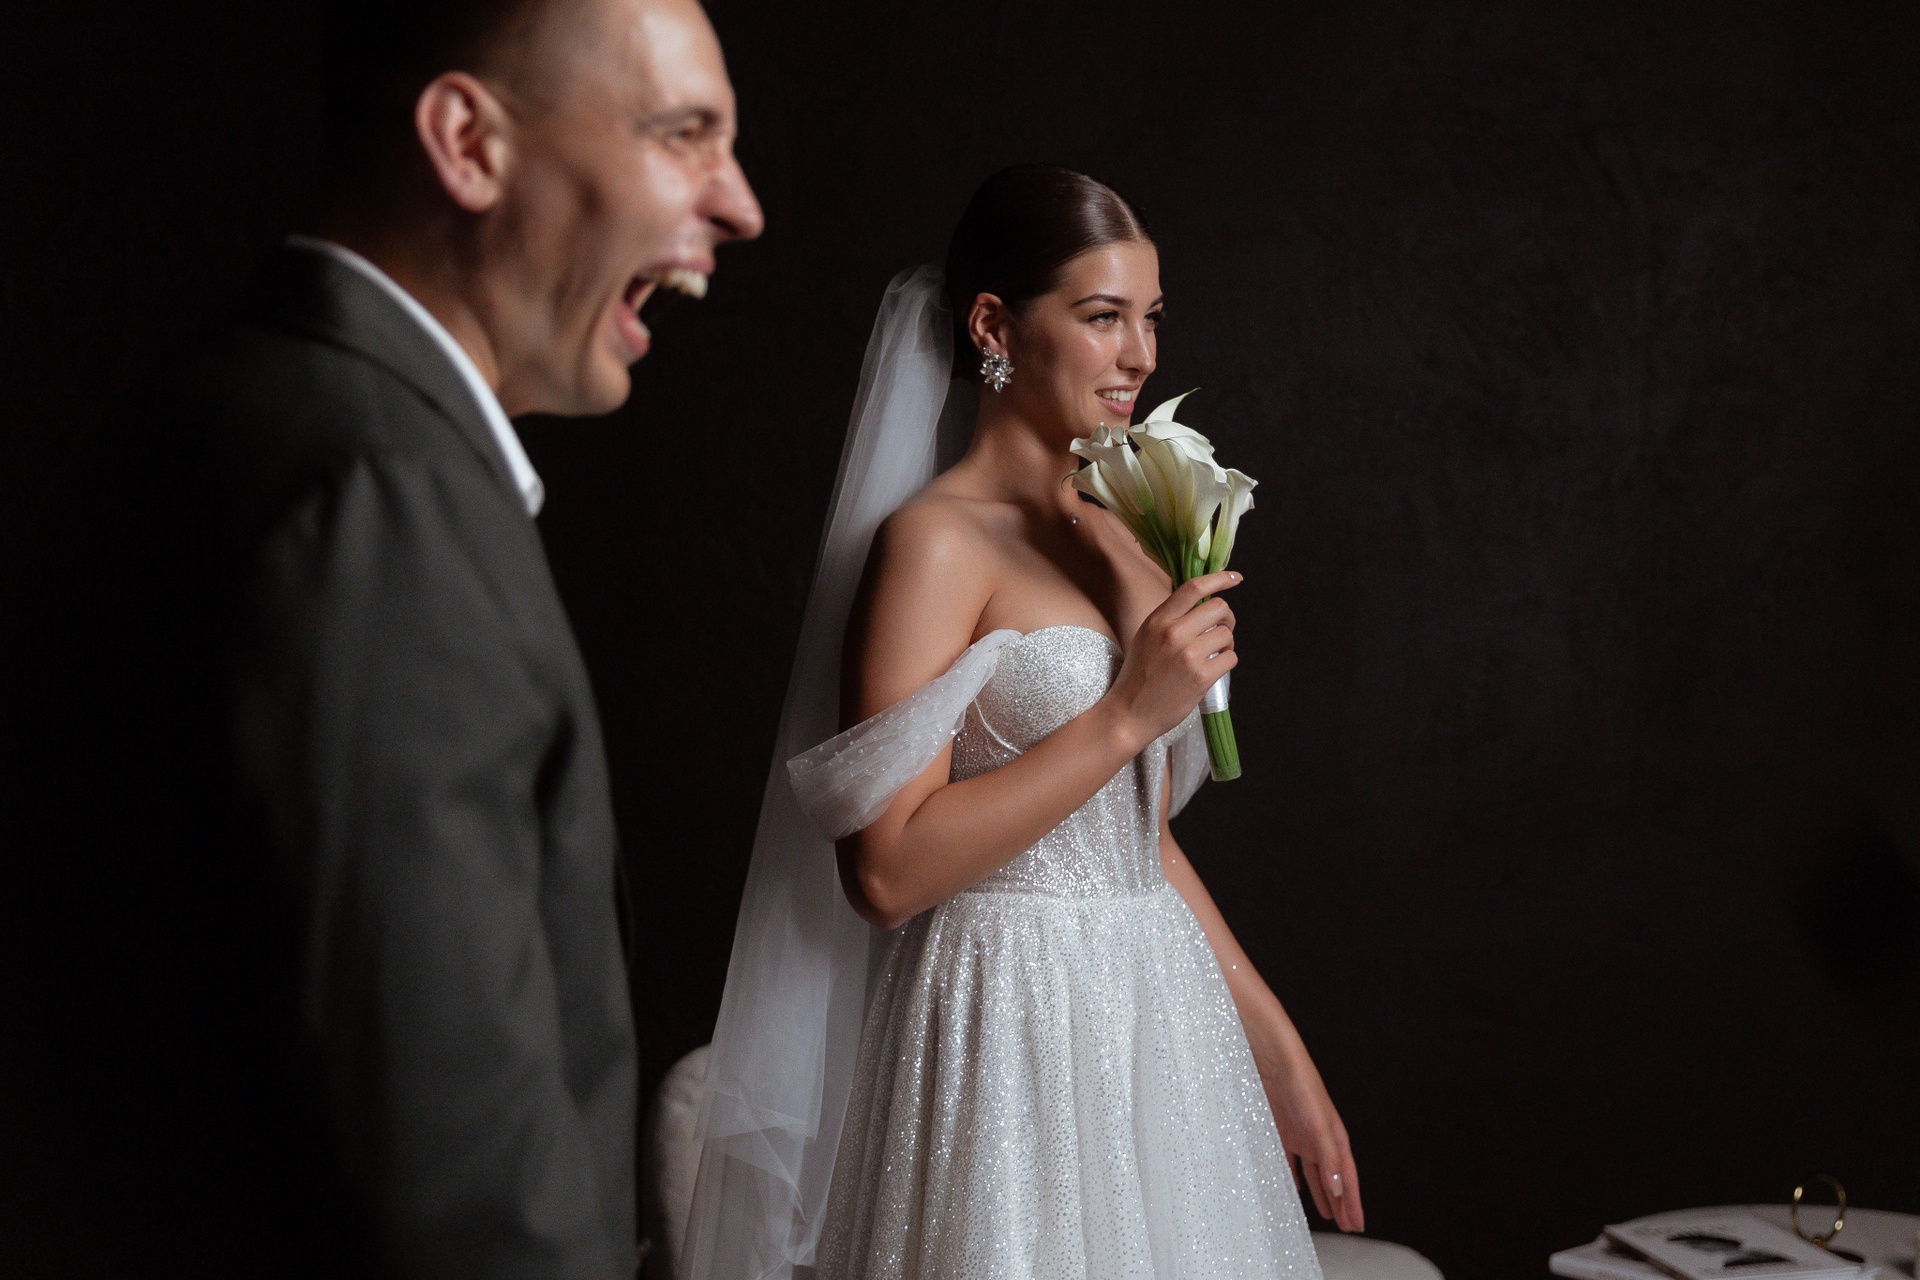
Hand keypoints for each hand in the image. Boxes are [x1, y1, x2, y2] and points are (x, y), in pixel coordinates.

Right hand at [1101, 570, 1240, 748]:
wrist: (1129, 714)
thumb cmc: (1139, 676)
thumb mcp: (1146, 637)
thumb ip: (1170, 618)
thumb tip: (1202, 602)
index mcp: (1158, 620)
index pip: (1194, 587)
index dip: (1219, 578)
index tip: (1235, 578)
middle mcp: (1173, 633)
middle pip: (1218, 607)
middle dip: (1227, 618)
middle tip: (1222, 630)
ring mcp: (1188, 655)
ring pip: (1227, 634)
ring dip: (1226, 644)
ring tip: (1212, 655)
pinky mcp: (1201, 677)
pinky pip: (1230, 658)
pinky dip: (1226, 662)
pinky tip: (1213, 669)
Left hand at [1254, 1041, 1363, 1232]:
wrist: (1275, 1066)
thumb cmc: (1302, 1091)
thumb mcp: (1318, 1128)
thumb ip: (1328, 1160)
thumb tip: (1338, 1190)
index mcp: (1335, 1141)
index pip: (1347, 1180)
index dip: (1353, 1203)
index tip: (1357, 1225)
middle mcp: (1321, 1142)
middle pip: (1334, 1180)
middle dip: (1341, 1204)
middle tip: (1347, 1226)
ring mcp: (1302, 1139)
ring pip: (1314, 1175)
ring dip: (1320, 1194)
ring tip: (1326, 1214)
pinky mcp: (1283, 1134)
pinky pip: (1290, 1163)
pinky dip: (1293, 1177)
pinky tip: (1293, 1188)